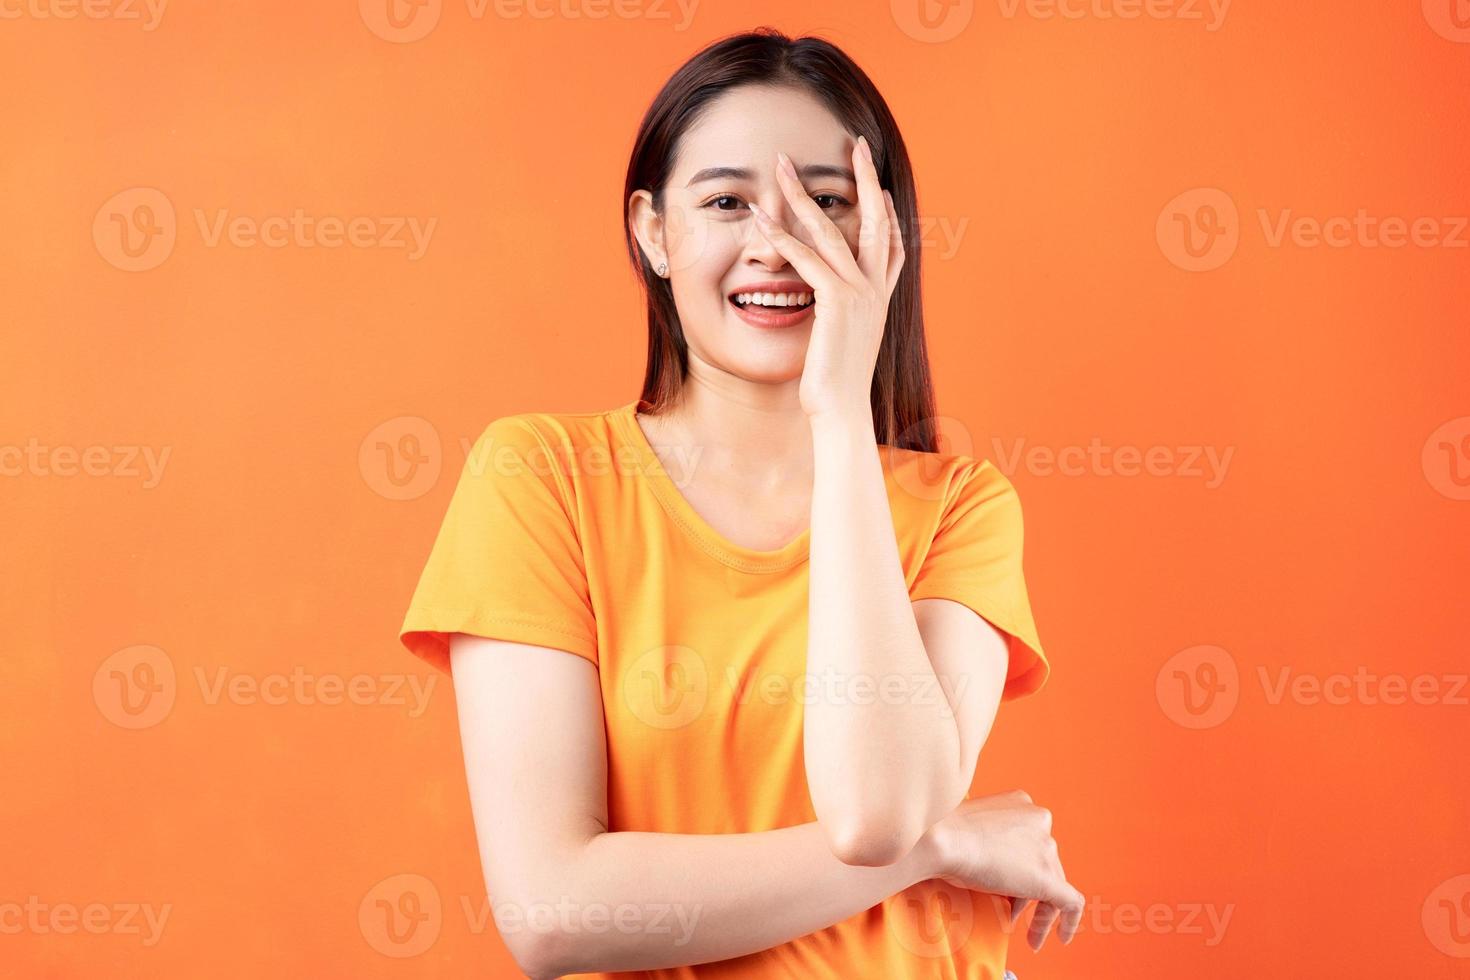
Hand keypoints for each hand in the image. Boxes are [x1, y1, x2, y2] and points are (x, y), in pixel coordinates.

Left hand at [746, 134, 905, 419]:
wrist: (841, 413)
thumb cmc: (833, 390)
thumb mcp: (839, 346)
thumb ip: (836, 322)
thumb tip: (824, 317)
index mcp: (879, 300)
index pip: (891, 245)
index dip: (888, 212)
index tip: (881, 186)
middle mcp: (874, 291)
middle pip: (875, 220)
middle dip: (866, 179)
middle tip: (858, 144)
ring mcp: (859, 294)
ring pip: (832, 229)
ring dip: (804, 194)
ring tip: (782, 165)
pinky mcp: (836, 302)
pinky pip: (807, 258)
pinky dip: (782, 236)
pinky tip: (763, 217)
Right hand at [920, 790, 1084, 951]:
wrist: (940, 837)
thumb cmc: (943, 832)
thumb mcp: (971, 828)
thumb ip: (991, 841)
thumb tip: (994, 870)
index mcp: (1022, 803)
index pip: (1030, 841)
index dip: (1020, 866)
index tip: (1006, 886)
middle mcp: (1039, 820)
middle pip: (1044, 862)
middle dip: (1028, 892)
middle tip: (1012, 914)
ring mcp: (1046, 847)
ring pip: (1054, 883)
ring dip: (1040, 910)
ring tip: (1028, 935)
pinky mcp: (1047, 877)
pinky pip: (1071, 903)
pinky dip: (1069, 922)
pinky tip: (1062, 938)